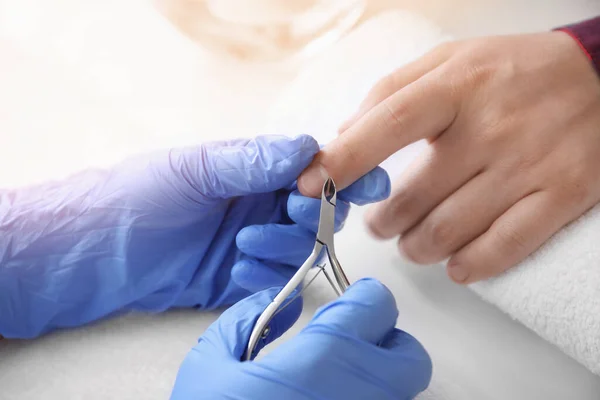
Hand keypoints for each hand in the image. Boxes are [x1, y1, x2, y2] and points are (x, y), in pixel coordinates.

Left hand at [0, 135, 389, 337]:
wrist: (92, 257)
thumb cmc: (134, 199)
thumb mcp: (194, 171)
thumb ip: (253, 161)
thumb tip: (310, 146)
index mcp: (251, 169)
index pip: (314, 168)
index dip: (345, 174)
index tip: (365, 183)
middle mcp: (258, 204)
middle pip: (319, 211)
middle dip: (313, 214)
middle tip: (289, 210)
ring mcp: (252, 243)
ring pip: (302, 249)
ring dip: (285, 248)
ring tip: (243, 245)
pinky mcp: (240, 279)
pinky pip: (276, 282)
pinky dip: (266, 279)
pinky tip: (234, 272)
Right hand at [171, 278, 431, 399]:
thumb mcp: (209, 366)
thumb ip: (247, 320)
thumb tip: (285, 304)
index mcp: (322, 360)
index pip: (377, 307)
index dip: (364, 298)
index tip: (348, 303)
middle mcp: (360, 395)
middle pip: (411, 356)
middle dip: (387, 342)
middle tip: (349, 343)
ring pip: (401, 392)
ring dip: (379, 378)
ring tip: (335, 382)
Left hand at [297, 32, 599, 282]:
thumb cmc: (510, 70)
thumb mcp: (449, 60)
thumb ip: (390, 92)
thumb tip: (343, 138)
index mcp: (458, 86)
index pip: (387, 123)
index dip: (344, 160)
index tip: (309, 185)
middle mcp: (492, 126)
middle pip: (412, 196)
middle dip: (382, 221)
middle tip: (380, 221)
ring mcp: (530, 164)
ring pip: (448, 231)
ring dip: (416, 246)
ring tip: (413, 239)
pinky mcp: (562, 195)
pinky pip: (502, 248)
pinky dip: (468, 265)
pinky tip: (455, 263)